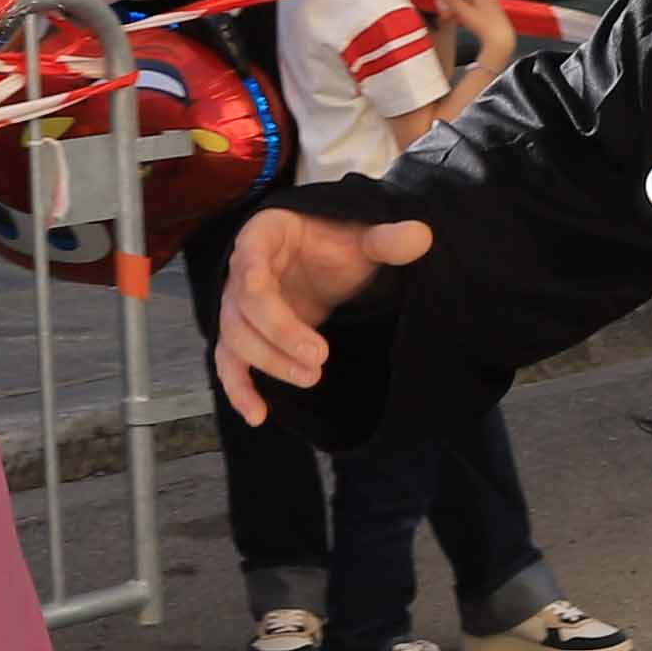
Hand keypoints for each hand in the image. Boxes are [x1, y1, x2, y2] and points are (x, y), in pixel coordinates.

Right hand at [212, 204, 433, 422]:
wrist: (328, 260)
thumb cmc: (338, 243)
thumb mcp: (363, 238)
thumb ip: (386, 239)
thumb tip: (422, 235)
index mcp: (265, 235)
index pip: (250, 261)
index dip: (264, 294)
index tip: (300, 330)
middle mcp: (242, 270)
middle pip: (242, 309)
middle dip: (279, 337)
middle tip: (319, 358)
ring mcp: (239, 306)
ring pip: (235, 339)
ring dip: (268, 363)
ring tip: (310, 378)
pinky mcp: (244, 336)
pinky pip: (229, 363)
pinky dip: (240, 389)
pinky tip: (257, 415)